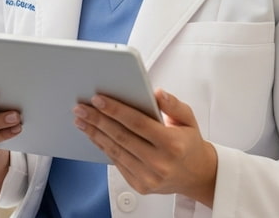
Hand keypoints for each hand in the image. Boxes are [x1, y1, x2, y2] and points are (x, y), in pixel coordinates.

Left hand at [73, 89, 217, 206]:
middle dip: (97, 120)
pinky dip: (102, 146)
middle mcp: (160, 163)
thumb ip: (173, 105)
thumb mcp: (188, 119)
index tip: (98, 99)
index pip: (137, 123)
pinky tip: (93, 134)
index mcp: (172, 144)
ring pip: (115, 150)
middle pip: (121, 137)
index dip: (115, 110)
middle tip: (81, 107)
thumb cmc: (188, 143)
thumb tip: (157, 93)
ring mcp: (149, 177)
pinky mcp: (140, 185)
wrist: (196, 175)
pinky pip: (116, 162)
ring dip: (94, 133)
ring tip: (81, 119)